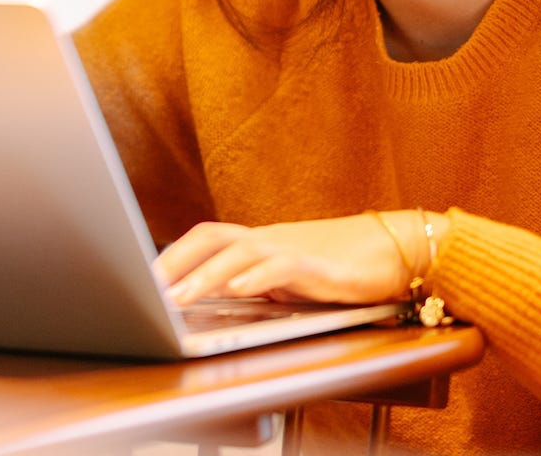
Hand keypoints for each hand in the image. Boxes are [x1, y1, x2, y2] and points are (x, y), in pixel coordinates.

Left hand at [154, 213, 437, 305]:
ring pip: (240, 253)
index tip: (141, 279)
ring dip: (204, 276)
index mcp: (259, 243)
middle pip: (212, 237)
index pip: (205, 239)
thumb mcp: (289, 281)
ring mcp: (294, 249)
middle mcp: (270, 240)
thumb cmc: (342, 268)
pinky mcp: (320, 266)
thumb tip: (214, 302)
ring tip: (177, 298)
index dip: (172, 256)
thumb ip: (255, 286)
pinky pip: (282, 267)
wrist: (398, 251)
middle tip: (145, 289)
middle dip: (175, 262)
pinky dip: (257, 278)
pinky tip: (237, 290)